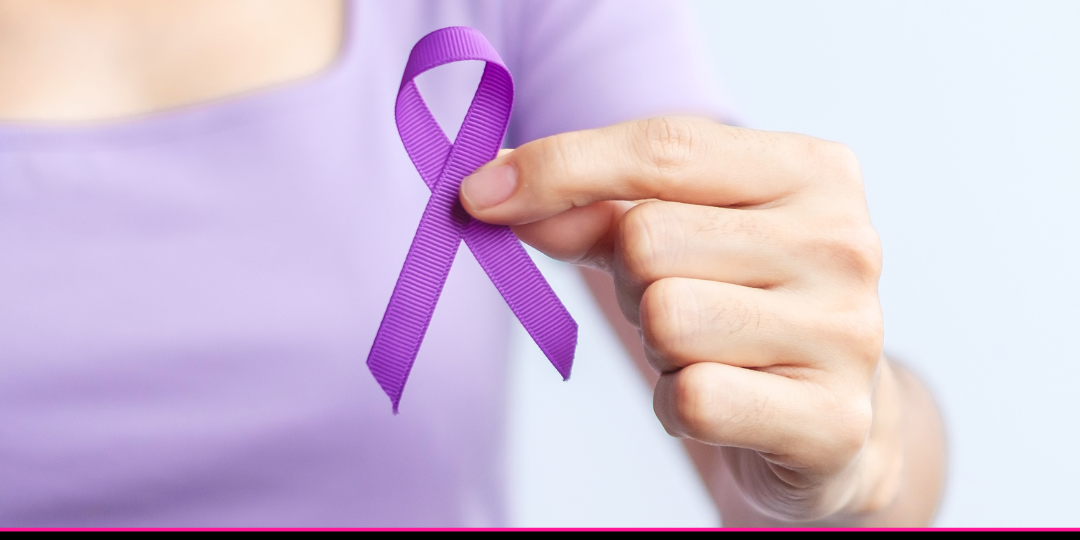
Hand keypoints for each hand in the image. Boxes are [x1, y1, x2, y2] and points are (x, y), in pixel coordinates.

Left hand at [460, 117, 908, 521]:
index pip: (664, 148)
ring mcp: (847, 332)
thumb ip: (589, 209)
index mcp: (813, 171)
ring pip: (665, 319)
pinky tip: (720, 403)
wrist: (832, 420)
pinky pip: (693, 398)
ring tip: (704, 352)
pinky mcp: (831, 420)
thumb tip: (490, 191)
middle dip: (630, 280)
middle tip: (672, 301)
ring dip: (658, 348)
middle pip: (648, 239)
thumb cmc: (740, 304)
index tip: (481, 194)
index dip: (558, 167)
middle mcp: (844, 242)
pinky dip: (678, 406)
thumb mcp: (672, 238)